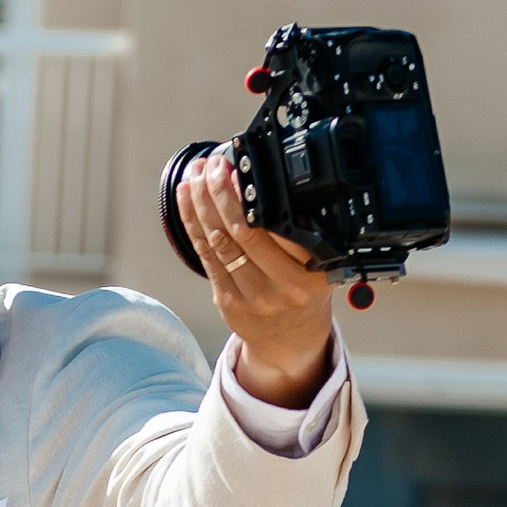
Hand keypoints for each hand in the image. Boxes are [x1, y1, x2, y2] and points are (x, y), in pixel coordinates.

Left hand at [178, 148, 334, 409]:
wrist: (291, 342)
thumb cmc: (305, 290)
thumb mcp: (320, 263)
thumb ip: (300, 232)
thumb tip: (263, 179)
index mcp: (312, 270)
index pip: (280, 224)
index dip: (253, 194)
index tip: (240, 166)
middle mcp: (283, 284)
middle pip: (244, 229)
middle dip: (223, 192)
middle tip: (213, 165)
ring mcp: (252, 295)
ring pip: (219, 240)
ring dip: (203, 202)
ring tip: (196, 173)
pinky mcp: (227, 299)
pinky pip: (205, 253)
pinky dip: (193, 221)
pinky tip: (186, 197)